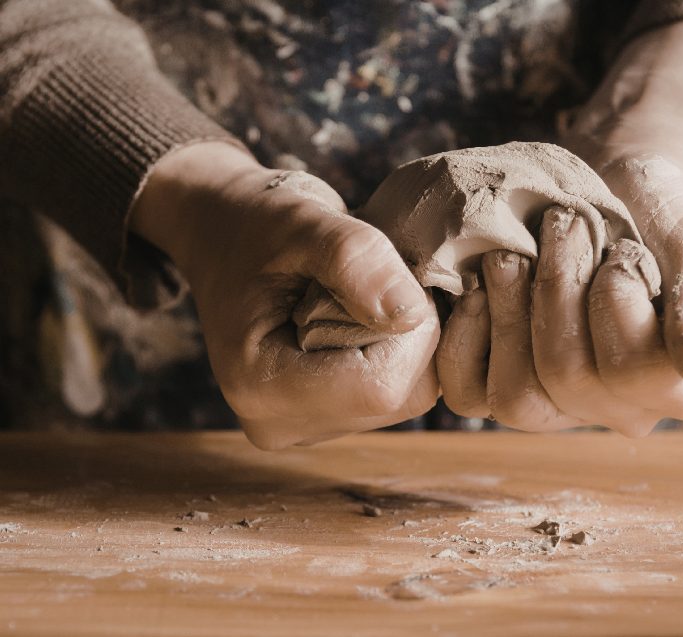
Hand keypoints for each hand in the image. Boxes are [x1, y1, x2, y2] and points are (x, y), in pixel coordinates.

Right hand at [130, 143, 439, 447]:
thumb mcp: (304, 221)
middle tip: (373, 281)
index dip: (410, 329)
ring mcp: (303, 427)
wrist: (224, 234)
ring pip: (407, 395)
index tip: (390, 275)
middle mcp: (277, 422)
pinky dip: (399, 351)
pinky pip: (399, 393)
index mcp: (259, 384)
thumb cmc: (257, 224)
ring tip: (359, 298)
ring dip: (406, 340)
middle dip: (410, 333)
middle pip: (400, 394)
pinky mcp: (327, 419)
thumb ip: (356, 259)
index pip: (380, 386)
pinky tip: (362, 319)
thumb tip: (413, 314)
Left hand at [438, 21, 682, 434]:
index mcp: (676, 387)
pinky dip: (465, 334)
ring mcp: (552, 405)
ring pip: (517, 394)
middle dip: (558, 286)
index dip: (618, 298)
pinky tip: (475, 288)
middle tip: (562, 225)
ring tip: (514, 253)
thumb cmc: (656, 220)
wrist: (603, 197)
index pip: (638, 372)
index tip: (623, 247)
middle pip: (568, 376)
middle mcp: (613, 410)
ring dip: (510, 307)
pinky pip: (467, 394)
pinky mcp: (496, 389)